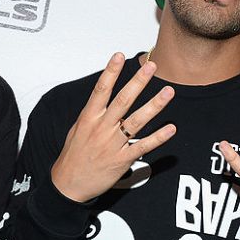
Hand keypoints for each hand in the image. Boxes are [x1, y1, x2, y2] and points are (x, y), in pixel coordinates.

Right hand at [51, 53, 175, 202]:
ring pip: (137, 121)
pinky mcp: (122, 160)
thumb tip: (103, 96)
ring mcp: (113, 144)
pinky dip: (158, 137)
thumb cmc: (73, 155)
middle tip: (151, 67)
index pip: (101, 90)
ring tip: (168, 91)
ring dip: (154, 105)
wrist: (68, 184)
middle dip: (138, 82)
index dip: (110, 72)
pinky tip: (171, 128)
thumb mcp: (77, 129)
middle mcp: (102, 128)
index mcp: (89, 118)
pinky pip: (143, 146)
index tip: (119, 55)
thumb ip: (93, 113)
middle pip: (123, 100)